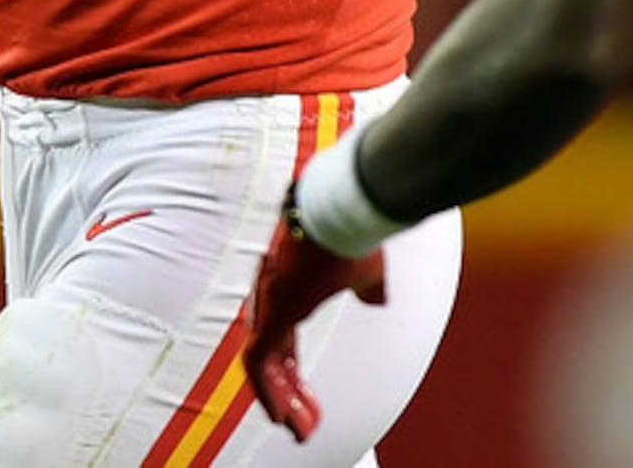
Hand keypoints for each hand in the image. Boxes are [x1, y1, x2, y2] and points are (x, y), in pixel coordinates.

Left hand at [242, 197, 387, 443]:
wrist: (346, 202)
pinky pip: (257, 360)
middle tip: (302, 422)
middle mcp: (274, 291)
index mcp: (292, 284)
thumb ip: (367, 286)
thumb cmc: (354, 225)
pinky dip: (267, 392)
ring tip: (298, 428)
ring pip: (262, 361)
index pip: (282, 337)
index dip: (291, 369)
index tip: (304, 394)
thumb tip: (375, 297)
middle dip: (287, 391)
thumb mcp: (367, 268)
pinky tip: (281, 417)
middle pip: (271, 352)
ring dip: (279, 398)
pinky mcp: (273, 307)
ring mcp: (270, 298)